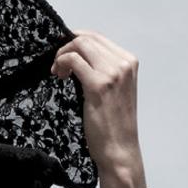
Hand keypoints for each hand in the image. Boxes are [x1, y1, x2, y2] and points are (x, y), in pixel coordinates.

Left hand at [51, 28, 142, 173]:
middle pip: (88, 38)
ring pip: (80, 45)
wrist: (120, 150)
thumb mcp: (114, 90)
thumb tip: (79, 56)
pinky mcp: (98, 85)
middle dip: (67, 47)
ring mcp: (112, 73)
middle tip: (58, 65)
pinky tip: (59, 76)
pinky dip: (62, 63)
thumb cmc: (114, 125)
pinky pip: (74, 60)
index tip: (65, 54)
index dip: (76, 41)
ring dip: (63, 55)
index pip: (98, 37)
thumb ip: (103, 70)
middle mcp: (123, 64)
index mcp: (129, 62)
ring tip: (58, 73)